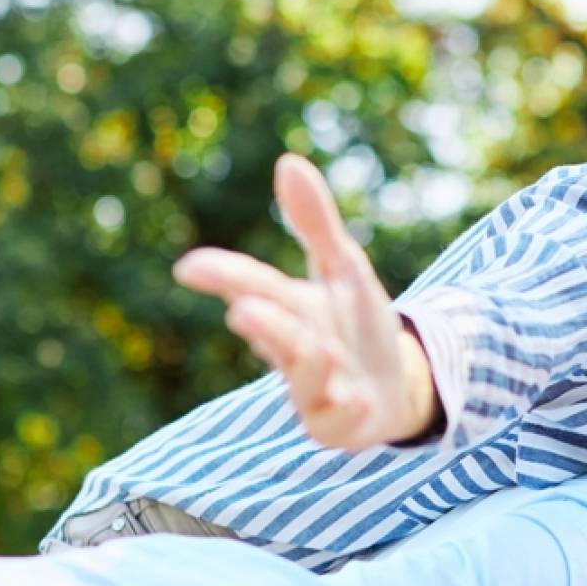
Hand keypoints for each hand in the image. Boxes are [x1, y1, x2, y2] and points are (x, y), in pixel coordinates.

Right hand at [174, 155, 436, 450]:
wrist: (397, 385)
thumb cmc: (357, 324)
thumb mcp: (343, 268)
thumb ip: (315, 224)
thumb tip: (288, 162)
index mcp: (289, 309)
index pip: (255, 286)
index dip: (225, 277)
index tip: (189, 268)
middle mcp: (296, 350)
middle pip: (277, 335)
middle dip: (264, 324)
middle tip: (245, 310)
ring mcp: (315, 390)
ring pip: (305, 380)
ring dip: (309, 366)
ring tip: (319, 349)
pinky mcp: (339, 423)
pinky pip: (339, 420)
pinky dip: (347, 410)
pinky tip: (357, 400)